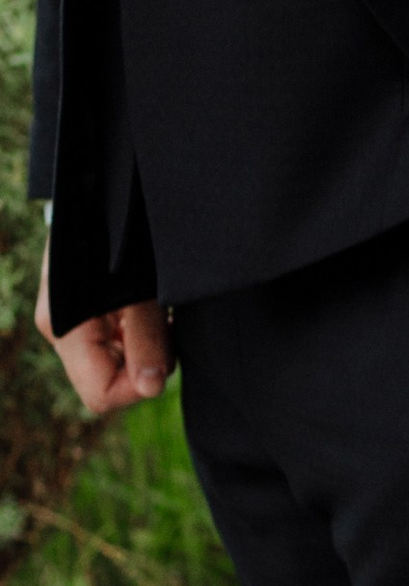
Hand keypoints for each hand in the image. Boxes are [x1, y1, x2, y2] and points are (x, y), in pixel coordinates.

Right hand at [36, 239, 172, 415]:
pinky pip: (122, 343)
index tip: (165, 357)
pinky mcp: (93, 316)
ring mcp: (77, 326)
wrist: (102, 192)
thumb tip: (150, 389)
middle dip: (145, 361)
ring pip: (120, 363)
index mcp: (65, 330)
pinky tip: (155, 308)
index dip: (137, 387)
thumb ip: (146, 338)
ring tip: (159, 309)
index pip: (100, 393)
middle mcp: (65, 333)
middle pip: (111, 380)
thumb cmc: (120, 234)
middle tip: (165, 323)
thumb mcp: (139, 288)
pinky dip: (144, 333)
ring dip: (148, 345)